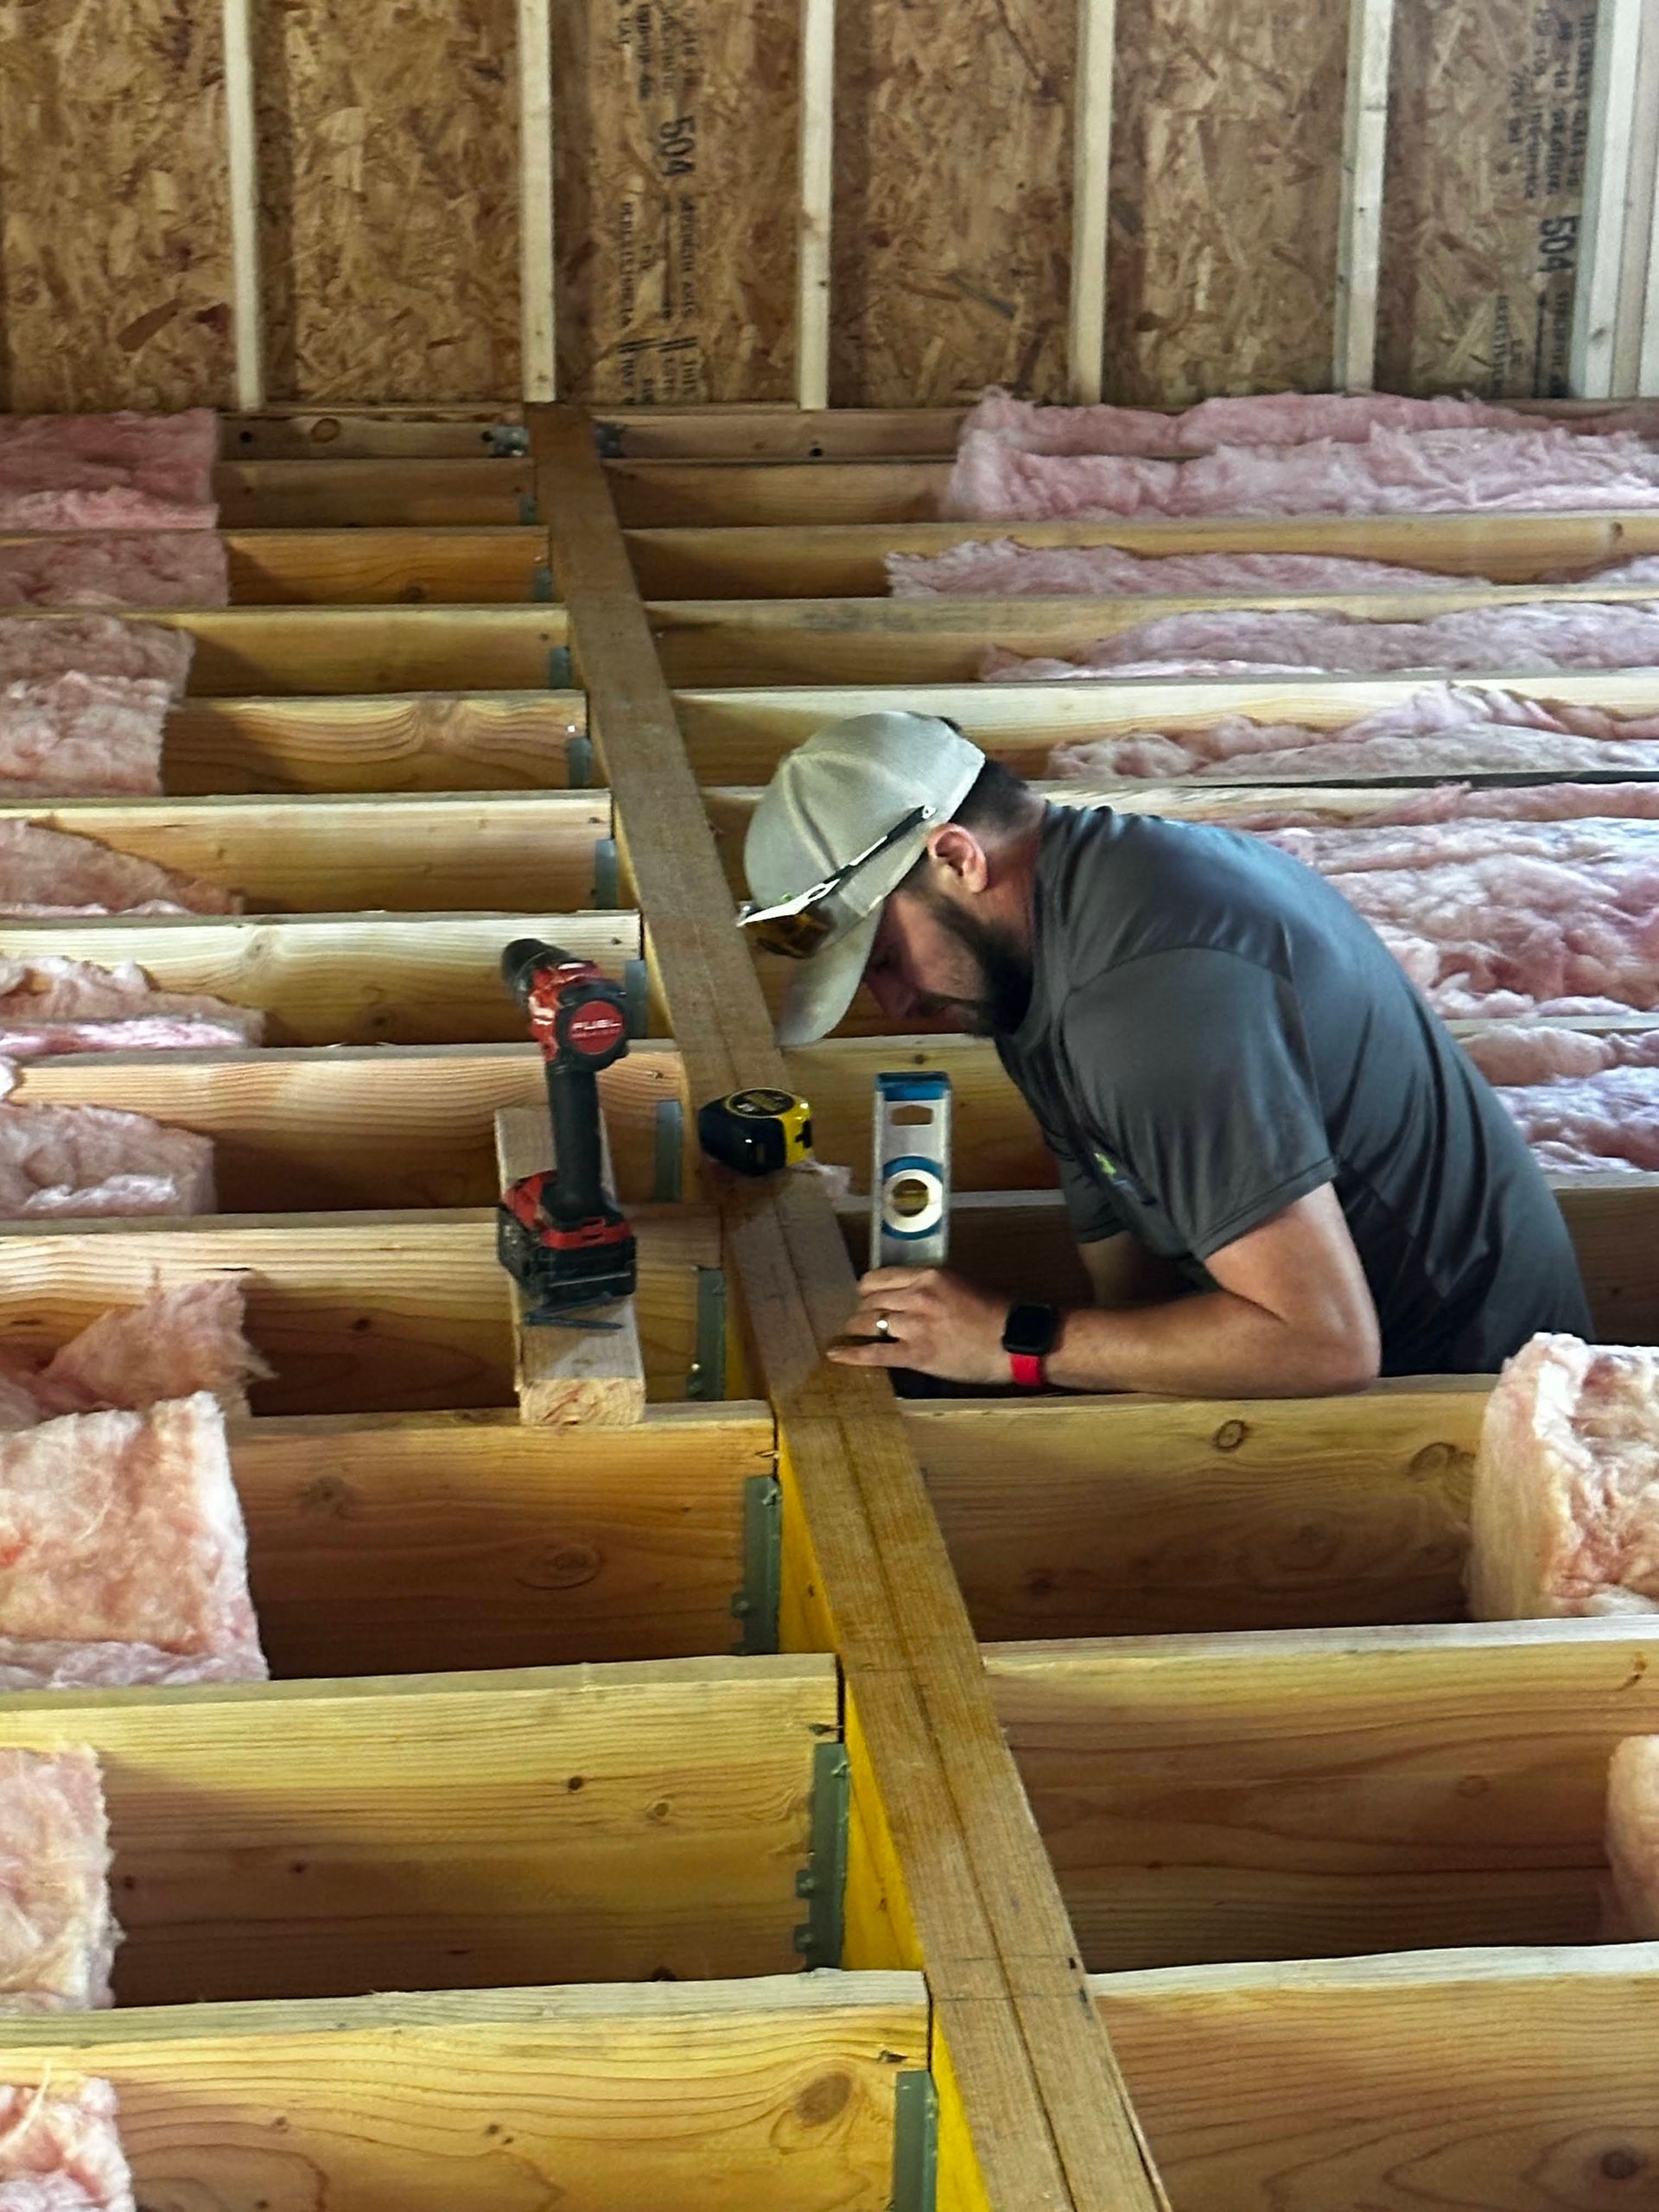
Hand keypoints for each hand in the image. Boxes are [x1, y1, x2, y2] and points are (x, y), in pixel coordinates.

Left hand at [827, 1267, 1010, 1384]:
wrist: (1015, 1341)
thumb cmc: (996, 1315)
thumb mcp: (961, 1285)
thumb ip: (931, 1288)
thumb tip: (908, 1297)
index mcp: (929, 1275)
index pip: (880, 1278)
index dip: (868, 1290)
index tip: (865, 1296)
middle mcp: (917, 1296)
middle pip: (871, 1301)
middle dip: (863, 1311)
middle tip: (862, 1320)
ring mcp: (915, 1325)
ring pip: (869, 1324)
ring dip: (857, 1329)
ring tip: (851, 1334)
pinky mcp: (916, 1354)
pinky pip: (874, 1353)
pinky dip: (851, 1355)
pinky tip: (836, 1355)